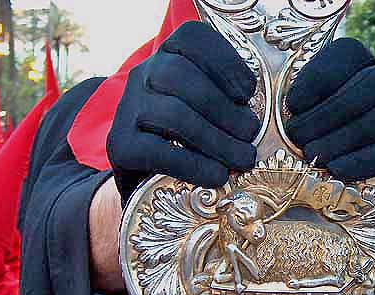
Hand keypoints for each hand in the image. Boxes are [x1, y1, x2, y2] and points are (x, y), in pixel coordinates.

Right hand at [108, 22, 259, 204]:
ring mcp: (128, 109)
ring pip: (174, 114)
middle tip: (250, 135)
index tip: (247, 94)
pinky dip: (195, 166)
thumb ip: (229, 105)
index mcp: (168, 56)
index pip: (192, 39)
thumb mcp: (209, 110)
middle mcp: (144, 75)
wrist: (144, 175)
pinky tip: (217, 176)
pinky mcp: (120, 145)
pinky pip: (158, 151)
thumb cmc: (189, 137)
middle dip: (224, 109)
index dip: (225, 62)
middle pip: (182, 77)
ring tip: (242, 159)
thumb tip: (253, 123)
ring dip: (218, 141)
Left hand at [284, 38, 374, 195]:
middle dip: (329, 112)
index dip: (318, 77)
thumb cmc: (339, 140)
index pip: (348, 54)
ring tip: (316, 156)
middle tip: (299, 138)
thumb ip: (305, 112)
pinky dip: (366, 160)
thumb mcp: (318, 119)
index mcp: (363, 66)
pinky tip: (339, 170)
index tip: (292, 106)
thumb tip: (288, 125)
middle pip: (372, 84)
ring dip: (346, 137)